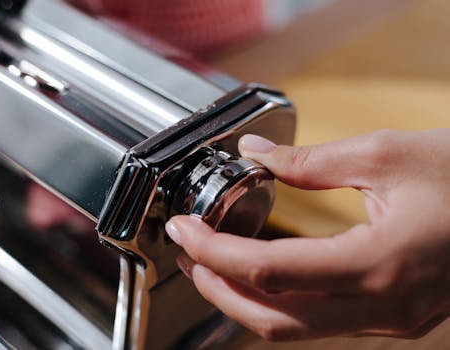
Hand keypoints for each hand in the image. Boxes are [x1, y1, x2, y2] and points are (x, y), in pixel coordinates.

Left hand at [165, 129, 449, 340]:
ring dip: (244, 299)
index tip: (184, 231)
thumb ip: (310, 162)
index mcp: (378, 263)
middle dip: (218, 288)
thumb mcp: (386, 154)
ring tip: (212, 261)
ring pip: (294, 329)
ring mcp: (389, 319)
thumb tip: (255, 155)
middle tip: (188, 253)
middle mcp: (381, 306)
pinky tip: (260, 271)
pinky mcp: (391, 316)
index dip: (215, 253)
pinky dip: (279, 301)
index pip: (269, 272)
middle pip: (273, 321)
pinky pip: (319, 321)